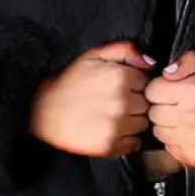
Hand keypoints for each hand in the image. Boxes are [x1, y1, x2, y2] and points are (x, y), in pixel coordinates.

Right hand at [30, 41, 154, 156]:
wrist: (43, 110)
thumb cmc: (70, 81)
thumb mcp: (95, 55)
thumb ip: (126, 50)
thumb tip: (150, 63)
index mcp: (122, 77)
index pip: (147, 84)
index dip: (135, 86)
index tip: (123, 89)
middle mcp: (122, 101)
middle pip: (147, 105)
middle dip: (135, 103)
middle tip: (116, 103)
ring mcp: (117, 125)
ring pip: (142, 124)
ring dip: (132, 121)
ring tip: (112, 117)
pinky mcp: (110, 145)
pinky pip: (134, 144)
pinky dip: (127, 140)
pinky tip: (112, 130)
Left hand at [144, 51, 194, 168]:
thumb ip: (188, 61)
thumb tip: (165, 72)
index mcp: (192, 92)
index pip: (152, 91)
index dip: (159, 89)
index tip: (170, 91)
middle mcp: (188, 117)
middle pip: (153, 112)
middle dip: (161, 106)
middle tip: (177, 105)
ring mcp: (189, 140)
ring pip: (158, 130)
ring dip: (166, 124)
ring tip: (183, 119)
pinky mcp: (191, 156)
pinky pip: (168, 146)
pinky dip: (174, 140)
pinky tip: (188, 133)